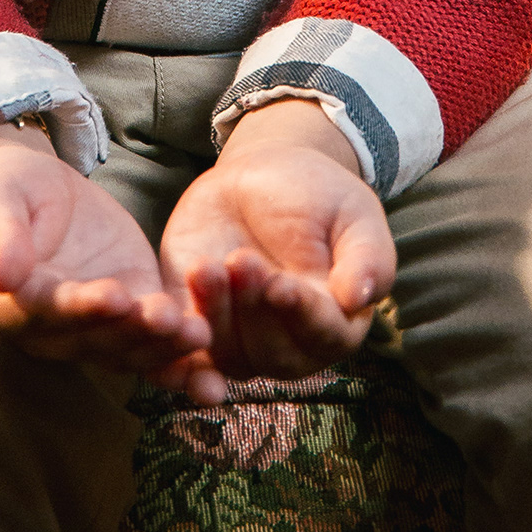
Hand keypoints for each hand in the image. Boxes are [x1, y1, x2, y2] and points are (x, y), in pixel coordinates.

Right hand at [0, 123, 225, 402]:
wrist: (27, 189)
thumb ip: (2, 239)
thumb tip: (1, 276)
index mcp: (14, 308)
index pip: (50, 311)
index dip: (82, 308)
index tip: (115, 297)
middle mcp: (56, 330)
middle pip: (97, 338)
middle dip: (136, 333)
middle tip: (171, 321)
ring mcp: (96, 322)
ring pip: (130, 346)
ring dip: (165, 347)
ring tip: (199, 334)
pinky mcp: (131, 305)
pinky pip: (156, 335)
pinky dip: (183, 352)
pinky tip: (215, 358)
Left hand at [160, 101, 394, 378]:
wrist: (262, 177)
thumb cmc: (318, 196)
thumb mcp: (353, 214)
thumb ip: (366, 257)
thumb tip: (362, 297)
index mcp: (336, 321)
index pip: (323, 335)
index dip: (302, 316)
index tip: (283, 285)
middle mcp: (289, 341)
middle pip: (274, 354)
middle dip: (255, 311)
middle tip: (241, 260)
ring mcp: (241, 337)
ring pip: (229, 355)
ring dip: (215, 317)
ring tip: (208, 267)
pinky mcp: (196, 322)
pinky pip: (184, 351)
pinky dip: (175, 344)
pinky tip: (164, 315)